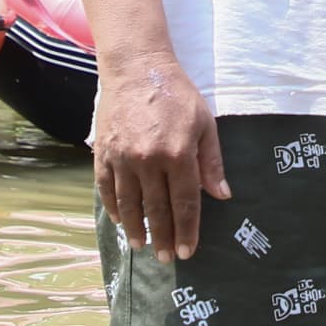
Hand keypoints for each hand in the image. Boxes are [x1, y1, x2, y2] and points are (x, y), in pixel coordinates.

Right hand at [93, 55, 228, 260]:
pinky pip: (107, 188)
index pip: (185, 203)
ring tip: (143, 246)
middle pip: (157, 210)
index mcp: (178, 153)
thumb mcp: (204, 123)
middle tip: (167, 258)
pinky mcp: (104, 152)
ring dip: (137, 229)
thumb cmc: (177, 94)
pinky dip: (114, 208)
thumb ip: (211, 161)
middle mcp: (148, 159)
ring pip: (129, 204)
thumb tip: (222, 196)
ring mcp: (122, 157)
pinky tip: (121, 222)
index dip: (188, 230)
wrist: (136, 67)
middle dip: (163, 238)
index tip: (189, 251)